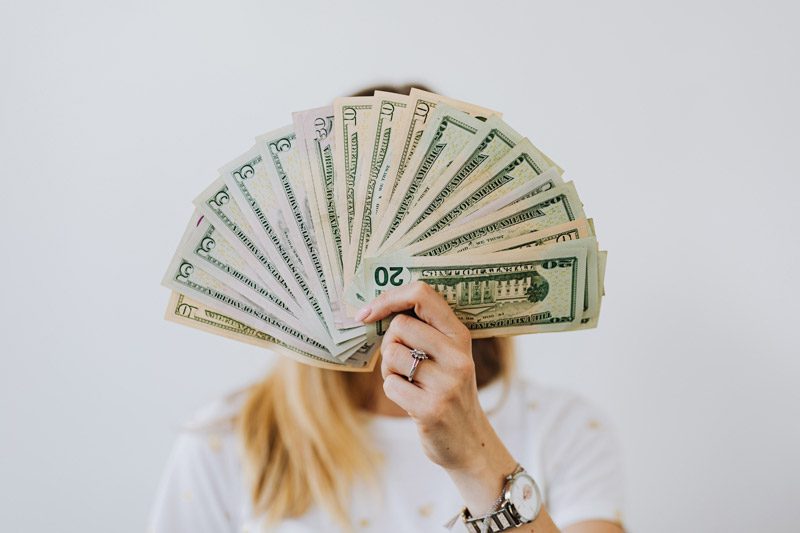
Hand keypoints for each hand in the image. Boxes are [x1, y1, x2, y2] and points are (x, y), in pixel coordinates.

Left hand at [357, 281, 504, 472]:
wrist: (469, 442)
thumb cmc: (447, 391)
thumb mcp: (448, 355)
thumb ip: (424, 331)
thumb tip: (374, 309)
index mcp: (460, 335)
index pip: (422, 294)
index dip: (389, 297)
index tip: (368, 312)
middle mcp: (457, 356)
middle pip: (399, 325)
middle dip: (389, 344)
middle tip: (402, 364)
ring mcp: (447, 383)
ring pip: (392, 355)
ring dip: (389, 370)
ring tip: (409, 383)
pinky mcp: (432, 409)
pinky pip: (390, 385)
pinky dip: (392, 391)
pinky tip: (411, 400)